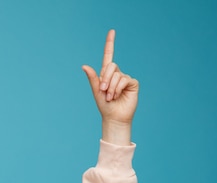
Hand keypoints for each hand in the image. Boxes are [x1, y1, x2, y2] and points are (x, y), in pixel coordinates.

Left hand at [82, 30, 138, 144]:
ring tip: (110, 97)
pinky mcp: (132, 83)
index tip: (112, 31)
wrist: (114, 116)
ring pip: (117, 75)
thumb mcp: (96, 91)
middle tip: (103, 91)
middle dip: (105, 79)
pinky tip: (117, 96)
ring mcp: (125, 78)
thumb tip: (84, 66)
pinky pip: (124, 80)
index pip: (108, 56)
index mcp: (106, 74)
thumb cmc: (104, 105)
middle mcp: (116, 74)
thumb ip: (93, 78)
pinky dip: (118, 88)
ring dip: (111, 88)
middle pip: (111, 66)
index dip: (110, 43)